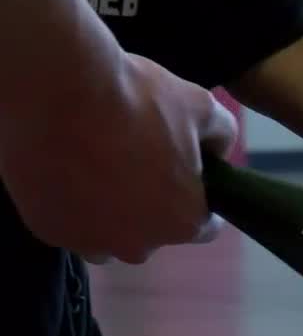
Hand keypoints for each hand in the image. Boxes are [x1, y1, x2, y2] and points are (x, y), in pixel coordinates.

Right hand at [7, 54, 237, 262]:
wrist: (53, 90)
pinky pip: (67, 223)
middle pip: (152, 230)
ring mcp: (89, 242)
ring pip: (107, 233)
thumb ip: (222, 135)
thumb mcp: (201, 106)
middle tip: (133, 159)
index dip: (197, 199)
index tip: (183, 176)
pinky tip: (65, 167)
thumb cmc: (135, 100)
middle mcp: (137, 246)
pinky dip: (69, 203)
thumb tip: (218, 150)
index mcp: (182, 223)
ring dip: (108, 210)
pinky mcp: (47, 230)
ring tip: (96, 164)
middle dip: (149, 203)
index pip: (203, 226)